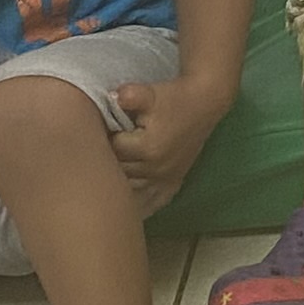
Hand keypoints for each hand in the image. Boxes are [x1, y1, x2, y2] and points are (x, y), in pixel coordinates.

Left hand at [106, 72, 231, 209]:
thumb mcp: (150, 93)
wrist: (204, 102)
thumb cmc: (175, 97)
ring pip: (131, 189)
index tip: (99, 131)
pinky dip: (141, 205)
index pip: (112, 151)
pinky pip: (153, 200)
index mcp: (147, 149)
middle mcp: (155, 169)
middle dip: (108, 162)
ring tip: (108, 175)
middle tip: (99, 150)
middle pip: (119, 172)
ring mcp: (165, 177)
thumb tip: (111, 98)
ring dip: (120, 183)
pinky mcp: (173, 180)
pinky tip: (130, 211)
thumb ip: (128, 95)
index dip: (102, 140)